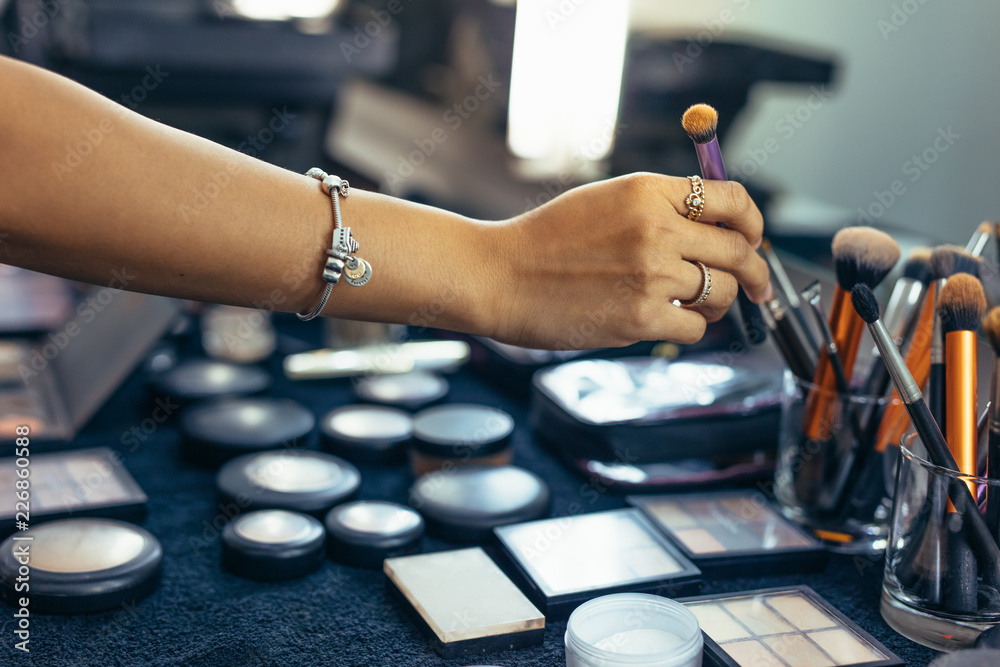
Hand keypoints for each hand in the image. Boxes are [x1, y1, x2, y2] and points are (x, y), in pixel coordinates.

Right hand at [487, 172, 770, 348]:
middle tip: (758, 287)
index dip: (753, 222)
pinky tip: (663, 319)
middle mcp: (656, 229)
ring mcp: (650, 275)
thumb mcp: (606, 201)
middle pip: (740, 251)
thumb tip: (721, 229)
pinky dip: (687, 326)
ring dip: (716, 302)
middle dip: (756, 273)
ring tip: (692, 303)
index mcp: (648, 192)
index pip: (732, 199)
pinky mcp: (640, 318)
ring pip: (722, 293)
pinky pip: (695, 327)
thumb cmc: (548, 241)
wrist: (500, 276)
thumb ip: (661, 207)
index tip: (754, 239)